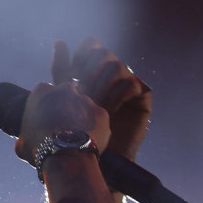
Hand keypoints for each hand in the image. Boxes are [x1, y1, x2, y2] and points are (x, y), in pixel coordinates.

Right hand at [14, 81, 110, 165]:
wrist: (65, 158)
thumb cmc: (39, 149)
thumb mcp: (22, 144)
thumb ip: (25, 137)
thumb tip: (23, 143)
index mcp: (41, 91)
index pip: (43, 93)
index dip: (45, 107)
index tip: (46, 120)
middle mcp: (65, 89)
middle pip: (66, 96)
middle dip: (65, 108)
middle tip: (62, 128)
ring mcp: (85, 100)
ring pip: (84, 108)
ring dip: (81, 119)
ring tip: (76, 139)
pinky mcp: (101, 113)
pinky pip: (98, 122)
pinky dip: (95, 130)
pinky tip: (88, 143)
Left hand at [53, 38, 150, 161]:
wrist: (96, 159)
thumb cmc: (77, 133)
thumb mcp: (63, 101)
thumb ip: (60, 74)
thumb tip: (59, 43)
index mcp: (90, 71)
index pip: (87, 47)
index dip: (78, 56)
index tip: (69, 75)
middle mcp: (110, 74)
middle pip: (101, 52)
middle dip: (88, 70)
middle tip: (82, 91)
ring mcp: (127, 84)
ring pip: (116, 65)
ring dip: (102, 85)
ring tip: (95, 104)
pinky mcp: (142, 97)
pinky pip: (132, 83)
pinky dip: (117, 96)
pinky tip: (109, 110)